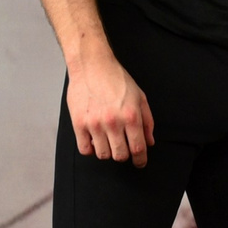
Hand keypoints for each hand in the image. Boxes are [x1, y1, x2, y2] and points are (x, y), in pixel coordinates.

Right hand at [66, 48, 154, 165]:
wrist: (92, 65)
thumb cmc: (116, 79)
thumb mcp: (140, 98)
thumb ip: (147, 122)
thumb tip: (149, 142)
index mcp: (130, 116)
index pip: (138, 148)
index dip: (140, 160)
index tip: (140, 162)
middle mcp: (113, 122)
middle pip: (120, 155)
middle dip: (124, 155)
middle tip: (123, 148)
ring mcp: (94, 124)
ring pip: (103, 155)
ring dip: (107, 151)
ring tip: (108, 140)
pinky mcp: (78, 123)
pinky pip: (85, 149)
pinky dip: (91, 149)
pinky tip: (94, 140)